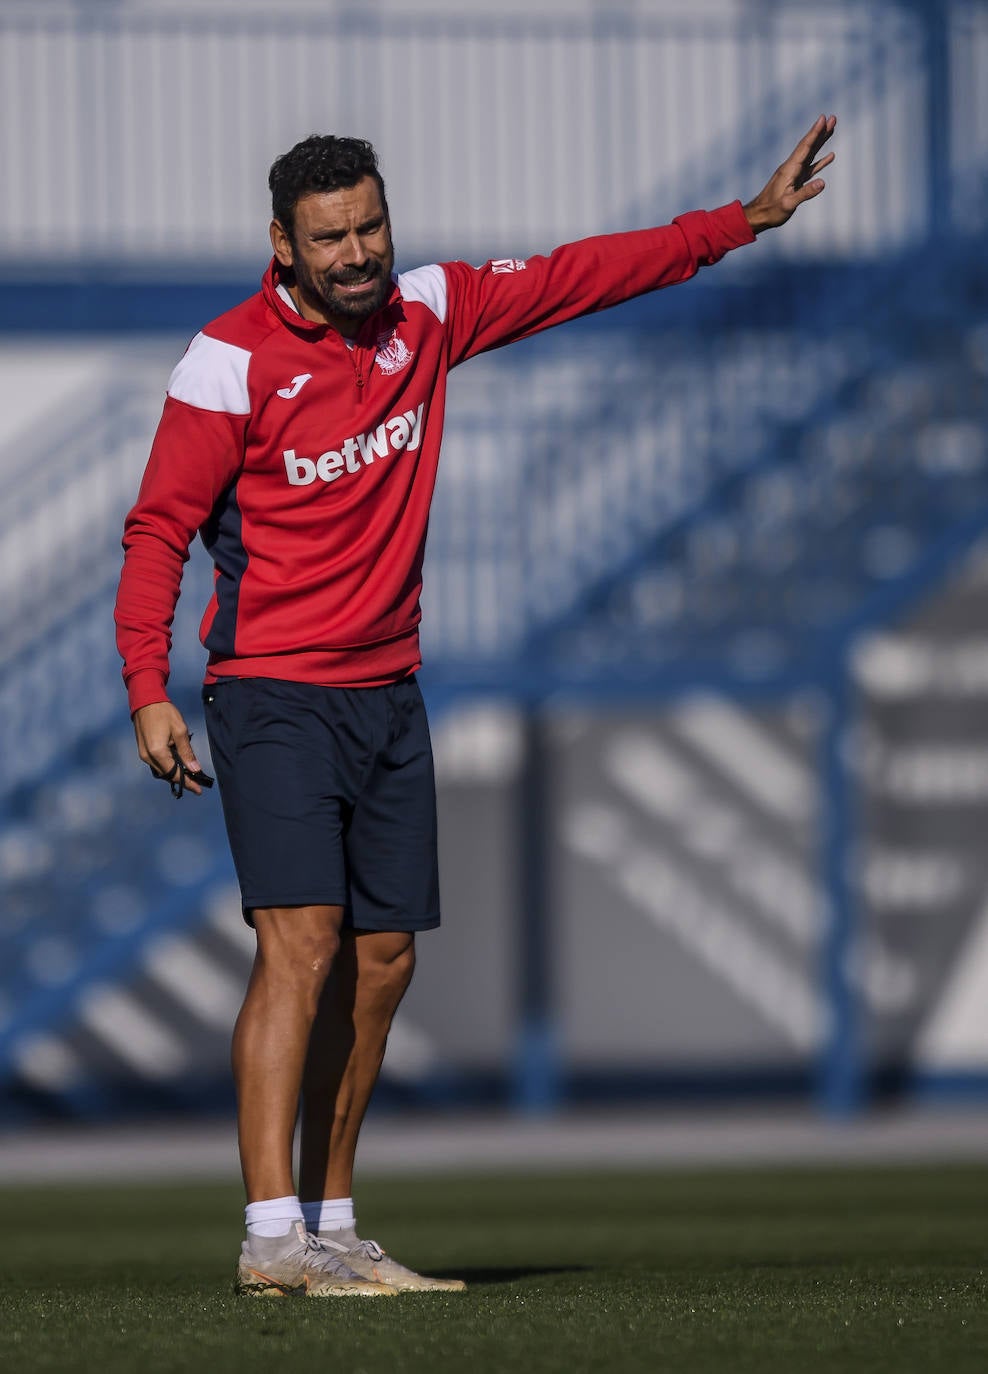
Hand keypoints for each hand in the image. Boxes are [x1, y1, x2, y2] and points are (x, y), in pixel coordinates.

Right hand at [133, 700, 207, 796]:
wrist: (146, 701)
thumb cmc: (164, 713)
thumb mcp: (180, 731)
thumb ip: (187, 752)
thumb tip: (194, 769)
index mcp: (157, 752)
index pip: (174, 774)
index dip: (188, 783)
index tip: (199, 790)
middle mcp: (147, 757)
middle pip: (167, 775)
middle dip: (182, 779)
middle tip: (197, 781)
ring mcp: (143, 754)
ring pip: (161, 771)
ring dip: (174, 772)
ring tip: (189, 772)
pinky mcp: (142, 750)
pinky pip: (157, 764)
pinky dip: (168, 766)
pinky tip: (178, 762)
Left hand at [743, 114, 836, 233]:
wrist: (759, 215)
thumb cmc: (771, 211)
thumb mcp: (788, 204)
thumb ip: (805, 193)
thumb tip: (823, 183)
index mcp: (789, 170)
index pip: (804, 147)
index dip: (814, 133)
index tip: (824, 118)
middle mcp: (792, 168)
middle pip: (808, 146)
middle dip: (821, 132)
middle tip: (833, 118)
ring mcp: (794, 174)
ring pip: (810, 154)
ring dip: (821, 141)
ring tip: (832, 129)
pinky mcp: (796, 181)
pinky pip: (811, 167)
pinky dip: (820, 161)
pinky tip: (830, 156)